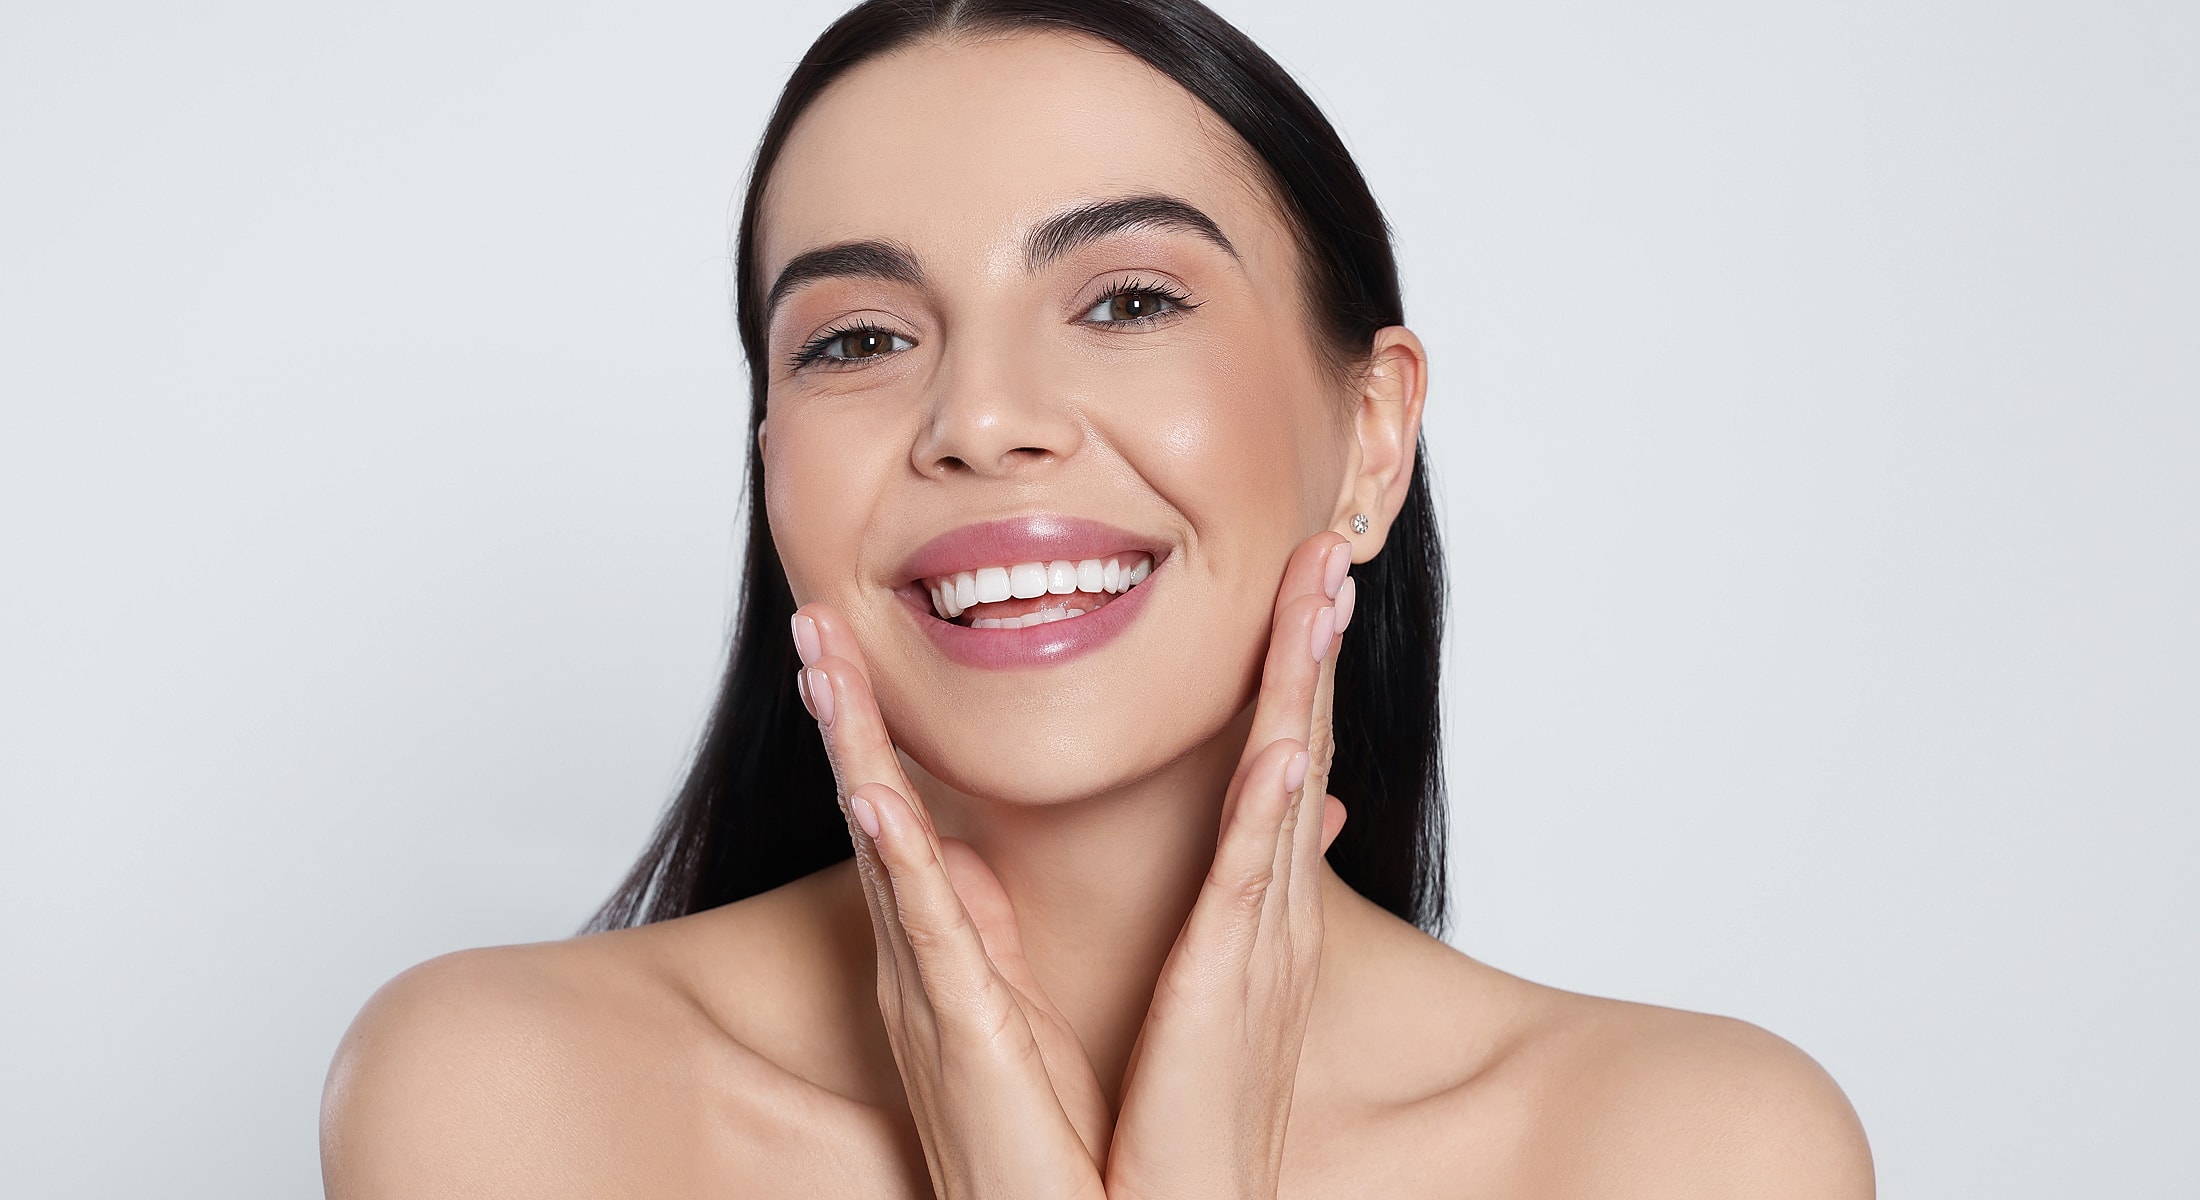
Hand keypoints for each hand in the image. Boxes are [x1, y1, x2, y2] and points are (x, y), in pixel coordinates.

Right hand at [791, 605, 1111, 1199]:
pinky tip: (876, 800)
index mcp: (948, 953)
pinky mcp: (956, 1032)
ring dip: (852, 751)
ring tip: (823, 663)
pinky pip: (928, 933)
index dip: (873, 733)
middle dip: (841, 716)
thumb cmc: (1048, 1141)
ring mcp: (929, 993)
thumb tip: (973, 859)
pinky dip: (899, 861)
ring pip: (883, 848)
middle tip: (811, 621)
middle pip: (873, 813)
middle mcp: (923, 963)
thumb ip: (992, 934)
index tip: (850, 649)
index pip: (904, 821)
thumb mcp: (1017, 1012)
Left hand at [1103, 531, 1355, 1199]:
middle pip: (1298, 751)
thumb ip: (1165, 914)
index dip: (1287, 678)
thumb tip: (1133, 856)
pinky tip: (1289, 738)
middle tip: (1329, 552)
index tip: (1294, 594)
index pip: (1272, 769)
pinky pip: (1254, 877)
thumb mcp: (1177, 996)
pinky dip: (1276, 803)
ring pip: (1288, 785)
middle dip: (1310, 650)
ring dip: (1304, 684)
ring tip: (1322, 592)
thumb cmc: (1173, 1123)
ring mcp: (1260, 943)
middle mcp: (1269, 914)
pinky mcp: (1233, 985)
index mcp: (1247, 912)